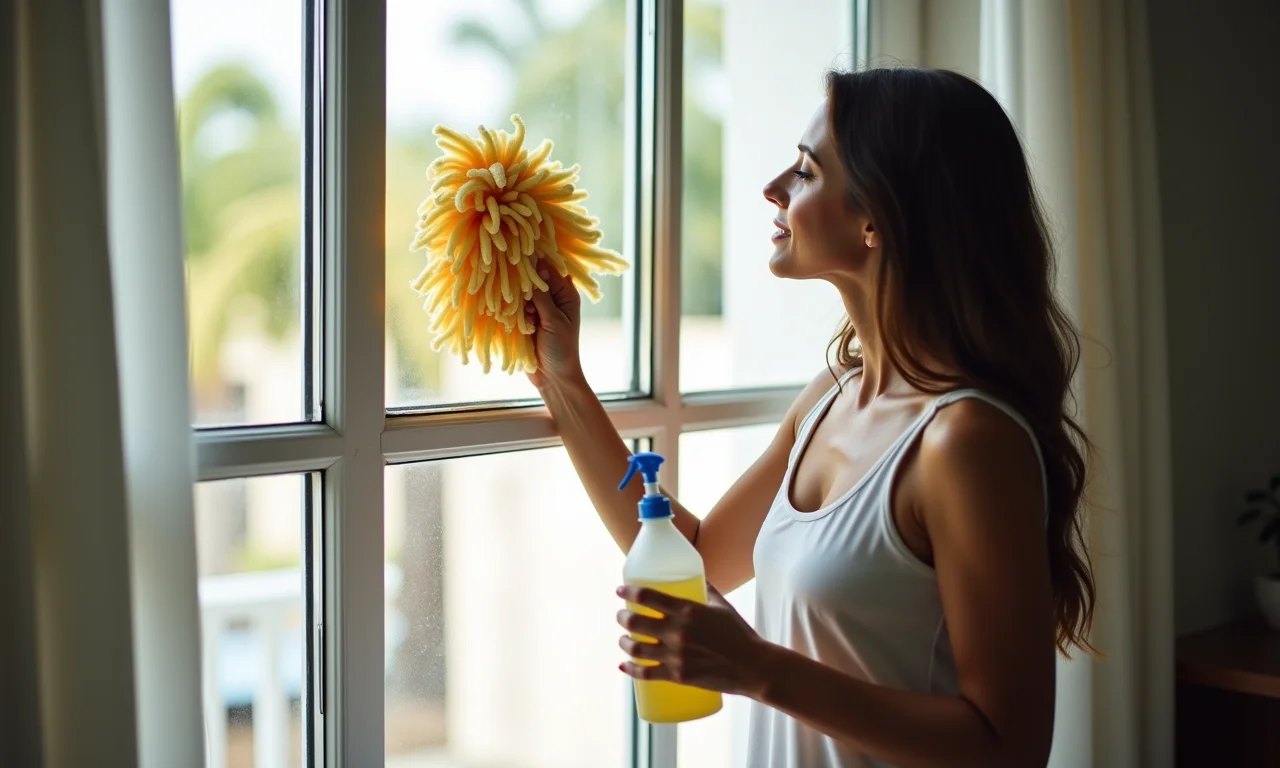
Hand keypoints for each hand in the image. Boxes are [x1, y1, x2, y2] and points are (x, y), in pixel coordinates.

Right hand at [525, 263, 582, 389]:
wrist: (554, 378)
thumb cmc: (561, 350)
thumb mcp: (553, 321)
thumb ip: (543, 296)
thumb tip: (534, 270)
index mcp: (567, 294)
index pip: (549, 270)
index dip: (534, 266)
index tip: (517, 263)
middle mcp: (554, 298)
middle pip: (533, 280)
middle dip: (525, 288)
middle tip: (527, 305)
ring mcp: (540, 309)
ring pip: (522, 294)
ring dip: (519, 303)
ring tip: (526, 318)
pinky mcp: (527, 320)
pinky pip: (516, 308)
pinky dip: (514, 312)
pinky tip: (515, 321)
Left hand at [615, 582, 774, 697]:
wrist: (753, 667)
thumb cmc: (740, 634)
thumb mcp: (722, 606)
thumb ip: (707, 590)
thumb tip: (696, 577)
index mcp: (688, 610)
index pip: (648, 596)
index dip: (629, 592)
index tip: (620, 590)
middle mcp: (678, 632)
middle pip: (635, 622)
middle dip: (622, 617)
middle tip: (621, 615)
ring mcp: (676, 655)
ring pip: (636, 648)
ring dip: (624, 642)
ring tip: (623, 639)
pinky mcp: (678, 676)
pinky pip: (646, 673)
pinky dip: (630, 670)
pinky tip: (623, 666)